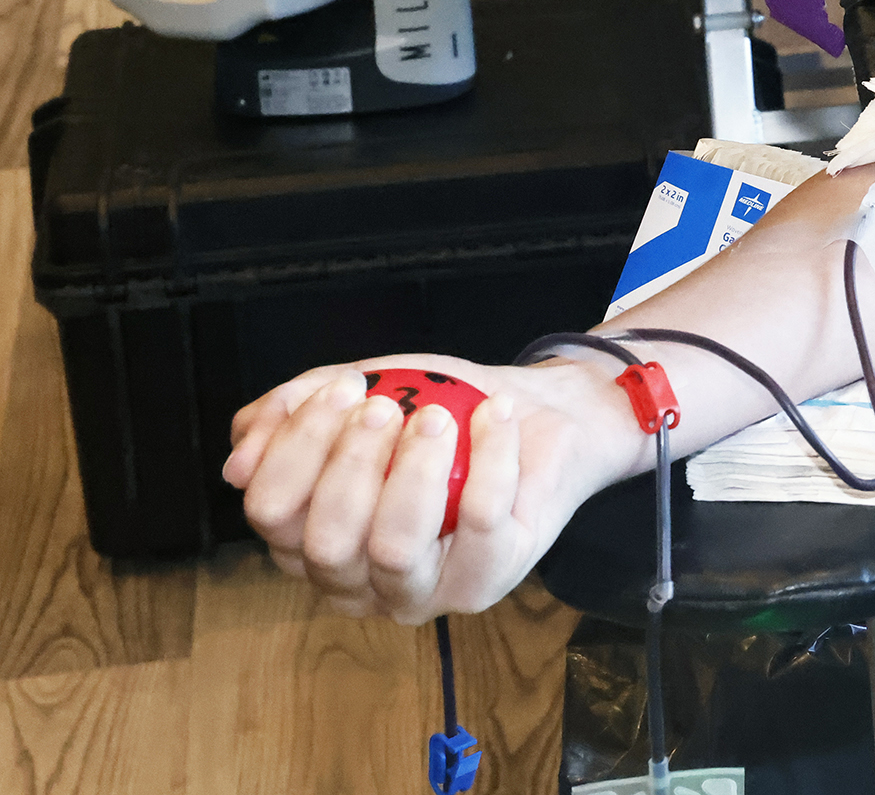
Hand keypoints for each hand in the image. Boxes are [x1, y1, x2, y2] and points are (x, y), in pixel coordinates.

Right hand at [223, 354, 641, 622]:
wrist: (534, 416)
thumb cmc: (437, 408)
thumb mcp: (358, 392)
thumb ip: (290, 414)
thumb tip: (237, 465)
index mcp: (308, 542)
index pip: (271, 513)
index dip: (294, 447)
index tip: (343, 387)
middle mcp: (355, 582)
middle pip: (325, 542)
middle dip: (350, 462)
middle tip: (384, 405)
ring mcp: (420, 592)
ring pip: (393, 550)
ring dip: (413, 472)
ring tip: (436, 418)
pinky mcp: (485, 581)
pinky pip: (479, 523)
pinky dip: (488, 458)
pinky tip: (494, 416)